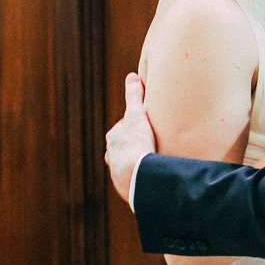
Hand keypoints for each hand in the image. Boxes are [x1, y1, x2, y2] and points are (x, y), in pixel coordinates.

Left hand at [105, 73, 156, 203]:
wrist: (137, 176)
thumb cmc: (137, 143)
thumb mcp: (137, 115)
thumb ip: (134, 96)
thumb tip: (132, 75)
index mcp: (114, 139)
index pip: (124, 129)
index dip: (136, 126)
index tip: (147, 127)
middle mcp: (112, 157)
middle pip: (124, 148)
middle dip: (135, 146)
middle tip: (152, 144)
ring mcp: (118, 174)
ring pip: (128, 165)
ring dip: (138, 164)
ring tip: (152, 163)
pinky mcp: (127, 189)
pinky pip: (135, 181)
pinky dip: (142, 178)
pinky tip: (152, 178)